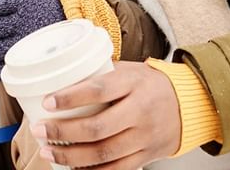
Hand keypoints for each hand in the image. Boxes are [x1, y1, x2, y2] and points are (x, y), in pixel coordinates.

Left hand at [31, 61, 181, 169]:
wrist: (190, 104)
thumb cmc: (151, 85)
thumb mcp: (130, 70)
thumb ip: (101, 74)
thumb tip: (61, 77)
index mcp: (133, 84)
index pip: (98, 90)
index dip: (70, 98)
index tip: (47, 102)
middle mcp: (140, 111)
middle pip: (97, 127)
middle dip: (62, 132)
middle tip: (39, 130)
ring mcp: (144, 136)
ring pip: (103, 153)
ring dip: (71, 155)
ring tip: (48, 151)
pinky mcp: (147, 155)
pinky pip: (117, 169)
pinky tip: (73, 167)